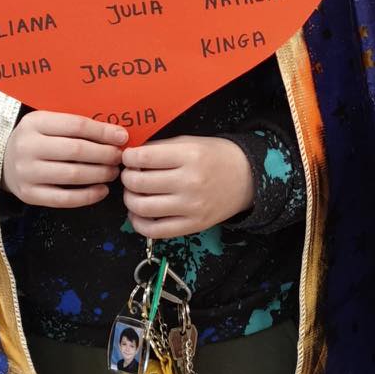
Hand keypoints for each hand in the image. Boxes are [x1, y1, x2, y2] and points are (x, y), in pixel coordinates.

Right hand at [2, 112, 126, 207]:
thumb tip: (116, 134)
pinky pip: (64, 199)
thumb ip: (75, 125)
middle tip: (118, 157)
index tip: (122, 137)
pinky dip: (87, 196)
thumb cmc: (36, 139)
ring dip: (100, 174)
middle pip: (76, 151)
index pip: (76, 126)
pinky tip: (102, 191)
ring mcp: (26, 173)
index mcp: (35, 122)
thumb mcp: (48, 123)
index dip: (103, 132)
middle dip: (105, 154)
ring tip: (113, 172)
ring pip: (73, 175)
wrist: (3, 161)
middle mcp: (27, 147)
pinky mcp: (29, 194)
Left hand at [120, 137, 253, 238]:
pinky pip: (155, 231)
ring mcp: (191, 207)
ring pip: (142, 208)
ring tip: (134, 193)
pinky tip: (139, 213)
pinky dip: (138, 223)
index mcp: (190, 156)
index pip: (144, 158)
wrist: (248, 178)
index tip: (129, 158)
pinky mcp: (193, 225)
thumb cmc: (217, 157)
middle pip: (139, 183)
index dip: (129, 158)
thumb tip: (131, 157)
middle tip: (130, 175)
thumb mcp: (191, 142)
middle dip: (127, 178)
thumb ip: (161, 148)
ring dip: (129, 199)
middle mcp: (190, 182)